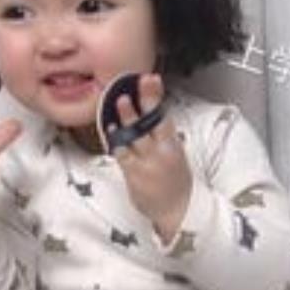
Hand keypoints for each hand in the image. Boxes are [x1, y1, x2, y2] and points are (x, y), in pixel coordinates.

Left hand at [112, 74, 191, 243]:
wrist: (178, 210)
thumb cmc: (175, 181)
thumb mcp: (175, 154)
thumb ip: (162, 135)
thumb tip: (151, 111)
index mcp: (173, 145)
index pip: (164, 115)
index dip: (157, 97)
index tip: (152, 79)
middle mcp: (162, 151)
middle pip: (153, 121)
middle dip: (147, 100)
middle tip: (141, 82)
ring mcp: (148, 163)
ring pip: (137, 136)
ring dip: (129, 118)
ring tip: (122, 101)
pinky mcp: (135, 175)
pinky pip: (124, 155)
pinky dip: (118, 141)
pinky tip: (112, 130)